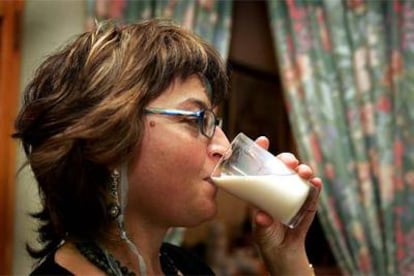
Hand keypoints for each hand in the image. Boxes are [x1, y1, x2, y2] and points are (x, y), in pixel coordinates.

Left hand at [252, 136, 321, 274]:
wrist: (283, 250)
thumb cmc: (266, 235)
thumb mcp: (260, 229)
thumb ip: (261, 223)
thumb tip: (262, 216)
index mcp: (264, 187)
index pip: (262, 164)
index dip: (262, 150)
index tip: (263, 141)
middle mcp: (279, 185)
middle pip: (284, 165)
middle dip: (287, 159)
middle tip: (289, 163)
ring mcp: (295, 192)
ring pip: (300, 174)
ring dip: (303, 169)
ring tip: (303, 172)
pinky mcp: (309, 202)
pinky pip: (313, 190)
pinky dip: (315, 184)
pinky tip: (315, 182)